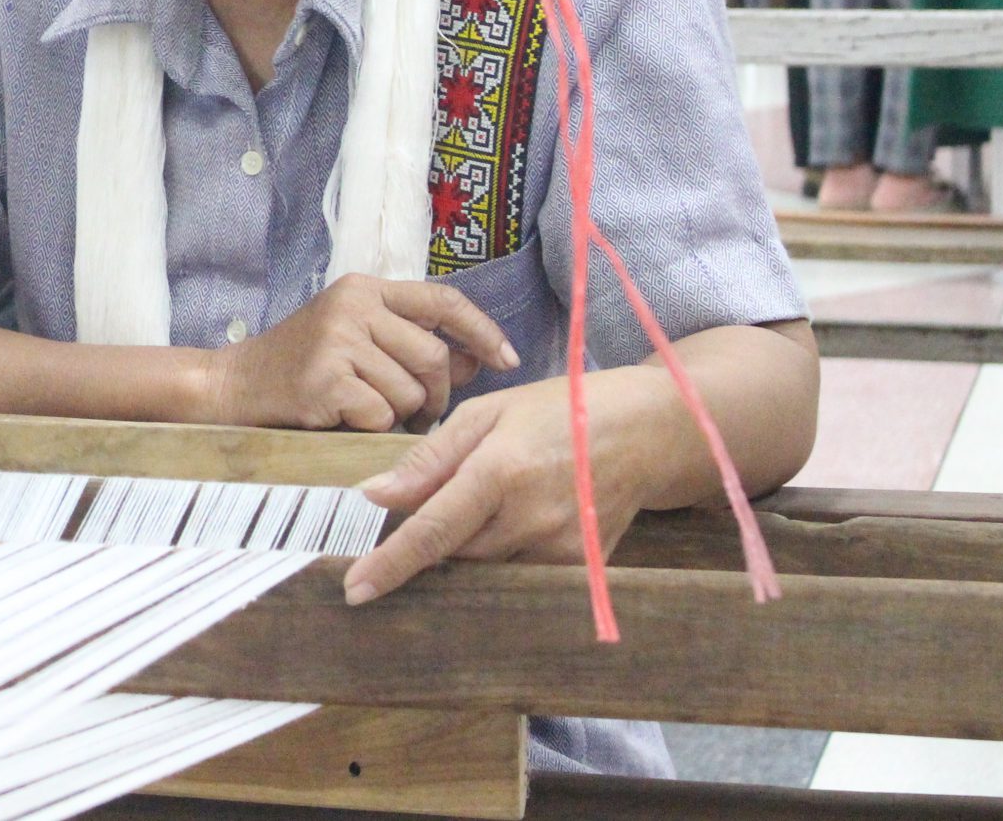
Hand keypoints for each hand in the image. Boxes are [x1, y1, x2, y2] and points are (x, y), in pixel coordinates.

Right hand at [210, 274, 519, 432]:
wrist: (230, 388)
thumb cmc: (298, 368)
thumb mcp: (354, 341)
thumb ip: (410, 345)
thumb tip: (476, 361)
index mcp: (363, 288)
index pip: (443, 300)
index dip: (482, 331)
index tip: (507, 360)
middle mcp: (353, 305)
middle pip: (434, 356)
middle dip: (434, 394)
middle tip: (411, 412)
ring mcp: (338, 340)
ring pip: (411, 392)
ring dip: (398, 416)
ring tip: (364, 413)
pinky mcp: (326, 380)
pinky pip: (382, 416)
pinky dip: (370, 429)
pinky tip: (341, 420)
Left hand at [342, 368, 660, 603]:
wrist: (647, 432)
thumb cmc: (559, 412)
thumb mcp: (488, 413)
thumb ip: (429, 458)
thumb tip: (374, 495)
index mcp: (500, 472)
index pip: (432, 532)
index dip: (390, 565)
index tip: (355, 590)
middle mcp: (531, 520)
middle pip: (454, 554)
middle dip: (432, 541)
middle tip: (440, 503)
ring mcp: (560, 549)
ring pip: (486, 566)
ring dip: (469, 545)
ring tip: (489, 502)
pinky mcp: (580, 567)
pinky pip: (520, 571)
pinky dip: (503, 551)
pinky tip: (516, 518)